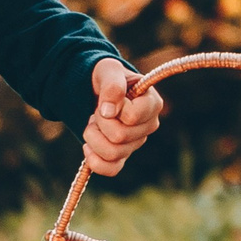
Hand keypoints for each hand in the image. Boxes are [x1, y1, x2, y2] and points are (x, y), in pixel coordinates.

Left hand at [82, 58, 163, 176]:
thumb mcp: (108, 70)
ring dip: (94, 137)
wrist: (97, 88)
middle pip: (120, 136)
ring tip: (93, 123)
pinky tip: (88, 146)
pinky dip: (94, 160)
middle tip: (98, 109)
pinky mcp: (123, 156)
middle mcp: (149, 126)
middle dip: (100, 121)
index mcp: (152, 103)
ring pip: (113, 153)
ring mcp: (136, 143)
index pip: (132, 117)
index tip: (110, 99)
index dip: (115, 108)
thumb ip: (112, 85)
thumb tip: (109, 111)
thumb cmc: (108, 77)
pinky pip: (110, 169)